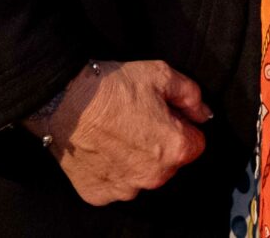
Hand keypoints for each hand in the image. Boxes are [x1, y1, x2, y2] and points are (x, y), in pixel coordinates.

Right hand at [26, 59, 210, 205]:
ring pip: (141, 176)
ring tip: (116, 134)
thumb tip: (204, 114)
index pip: (195, 144)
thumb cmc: (113, 87)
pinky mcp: (99, 194)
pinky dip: (110, 171)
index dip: (181, 126)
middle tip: (137, 121)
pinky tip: (101, 148)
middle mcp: (154, 176)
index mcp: (175, 149)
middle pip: (169, 163)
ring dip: (135, 161)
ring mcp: (125, 189)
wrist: (66, 101)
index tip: (164, 115)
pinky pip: (114, 185)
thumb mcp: (162, 75)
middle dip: (160, 145)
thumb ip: (191, 96)